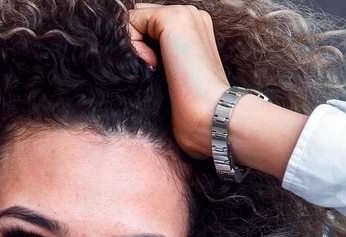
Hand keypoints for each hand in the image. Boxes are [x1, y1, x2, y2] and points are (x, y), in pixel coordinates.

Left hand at [128, 2, 307, 178]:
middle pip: (142, 20)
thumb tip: (137, 57)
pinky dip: (132, 44)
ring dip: (134, 46)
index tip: (155, 73)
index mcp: (195, 30)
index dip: (142, 47)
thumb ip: (157, 60)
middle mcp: (192, 16)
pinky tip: (153, 65)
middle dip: (136, 44)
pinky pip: (132, 20)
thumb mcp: (172, 79)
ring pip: (135, 18)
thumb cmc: (195, 109)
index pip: (152, 26)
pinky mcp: (173, 18)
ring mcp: (185, 14)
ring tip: (155, 69)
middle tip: (152, 71)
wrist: (213, 114)